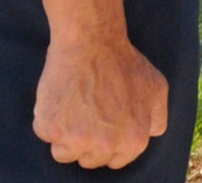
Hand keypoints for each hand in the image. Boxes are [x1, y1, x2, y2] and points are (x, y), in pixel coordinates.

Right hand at [33, 34, 169, 168]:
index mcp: (133, 141)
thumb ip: (157, 117)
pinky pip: (45, 135)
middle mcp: (106, 145)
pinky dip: (48, 119)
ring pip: (64, 154)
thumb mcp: (156, 88)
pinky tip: (60, 97)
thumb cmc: (122, 61)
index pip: (115, 160)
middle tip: (86, 111)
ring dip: (65, 136)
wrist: (91, 40)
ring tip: (72, 106)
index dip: (107, 143)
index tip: (101, 126)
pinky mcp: (51, 128)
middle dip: (87, 140)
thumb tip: (151, 134)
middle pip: (89, 160)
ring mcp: (76, 139)